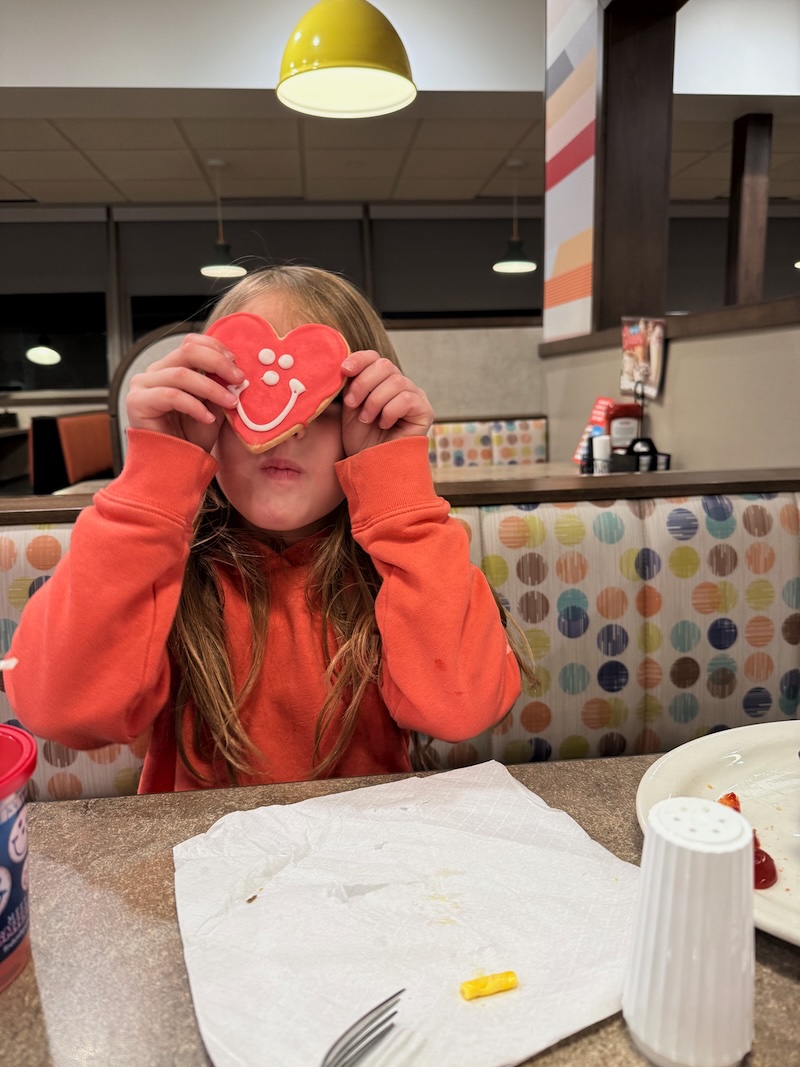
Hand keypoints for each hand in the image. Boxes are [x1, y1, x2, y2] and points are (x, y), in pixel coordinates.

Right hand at [126, 334, 243, 452]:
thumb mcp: (213, 407)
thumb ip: (219, 386)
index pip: (191, 343)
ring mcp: (143, 385)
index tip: (237, 364)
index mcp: (171, 368)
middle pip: (187, 352)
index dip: (216, 348)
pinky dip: (195, 406)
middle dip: (218, 363)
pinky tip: (208, 418)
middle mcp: (155, 372)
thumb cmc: (192, 438)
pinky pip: (171, 396)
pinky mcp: (137, 402)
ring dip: (212, 388)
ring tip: (230, 403)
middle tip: (238, 379)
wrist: (175, 466)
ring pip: (182, 374)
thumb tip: (237, 372)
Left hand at [340, 351, 432, 456]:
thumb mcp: (351, 406)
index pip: (375, 357)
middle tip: (352, 404)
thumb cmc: (361, 438)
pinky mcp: (425, 411)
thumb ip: (352, 384)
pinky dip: (390, 411)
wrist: (372, 465)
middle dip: (363, 384)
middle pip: (384, 365)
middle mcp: (401, 384)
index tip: (344, 371)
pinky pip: (407, 399)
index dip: (359, 359)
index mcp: (382, 380)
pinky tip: (384, 425)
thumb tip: (345, 364)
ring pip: (396, 381)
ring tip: (366, 418)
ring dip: (375, 401)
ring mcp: (415, 396)